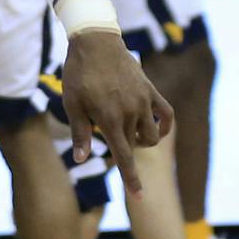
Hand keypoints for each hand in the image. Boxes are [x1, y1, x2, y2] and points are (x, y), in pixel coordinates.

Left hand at [60, 29, 172, 193]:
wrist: (95, 41)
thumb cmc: (78, 74)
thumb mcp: (72, 104)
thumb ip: (80, 134)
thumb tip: (81, 160)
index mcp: (109, 119)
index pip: (125, 157)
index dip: (132, 179)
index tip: (140, 197)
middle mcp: (131, 112)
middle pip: (137, 146)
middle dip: (126, 148)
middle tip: (107, 132)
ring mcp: (143, 101)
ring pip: (152, 134)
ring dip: (142, 139)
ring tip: (126, 130)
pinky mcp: (150, 90)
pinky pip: (166, 112)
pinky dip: (164, 124)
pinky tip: (156, 128)